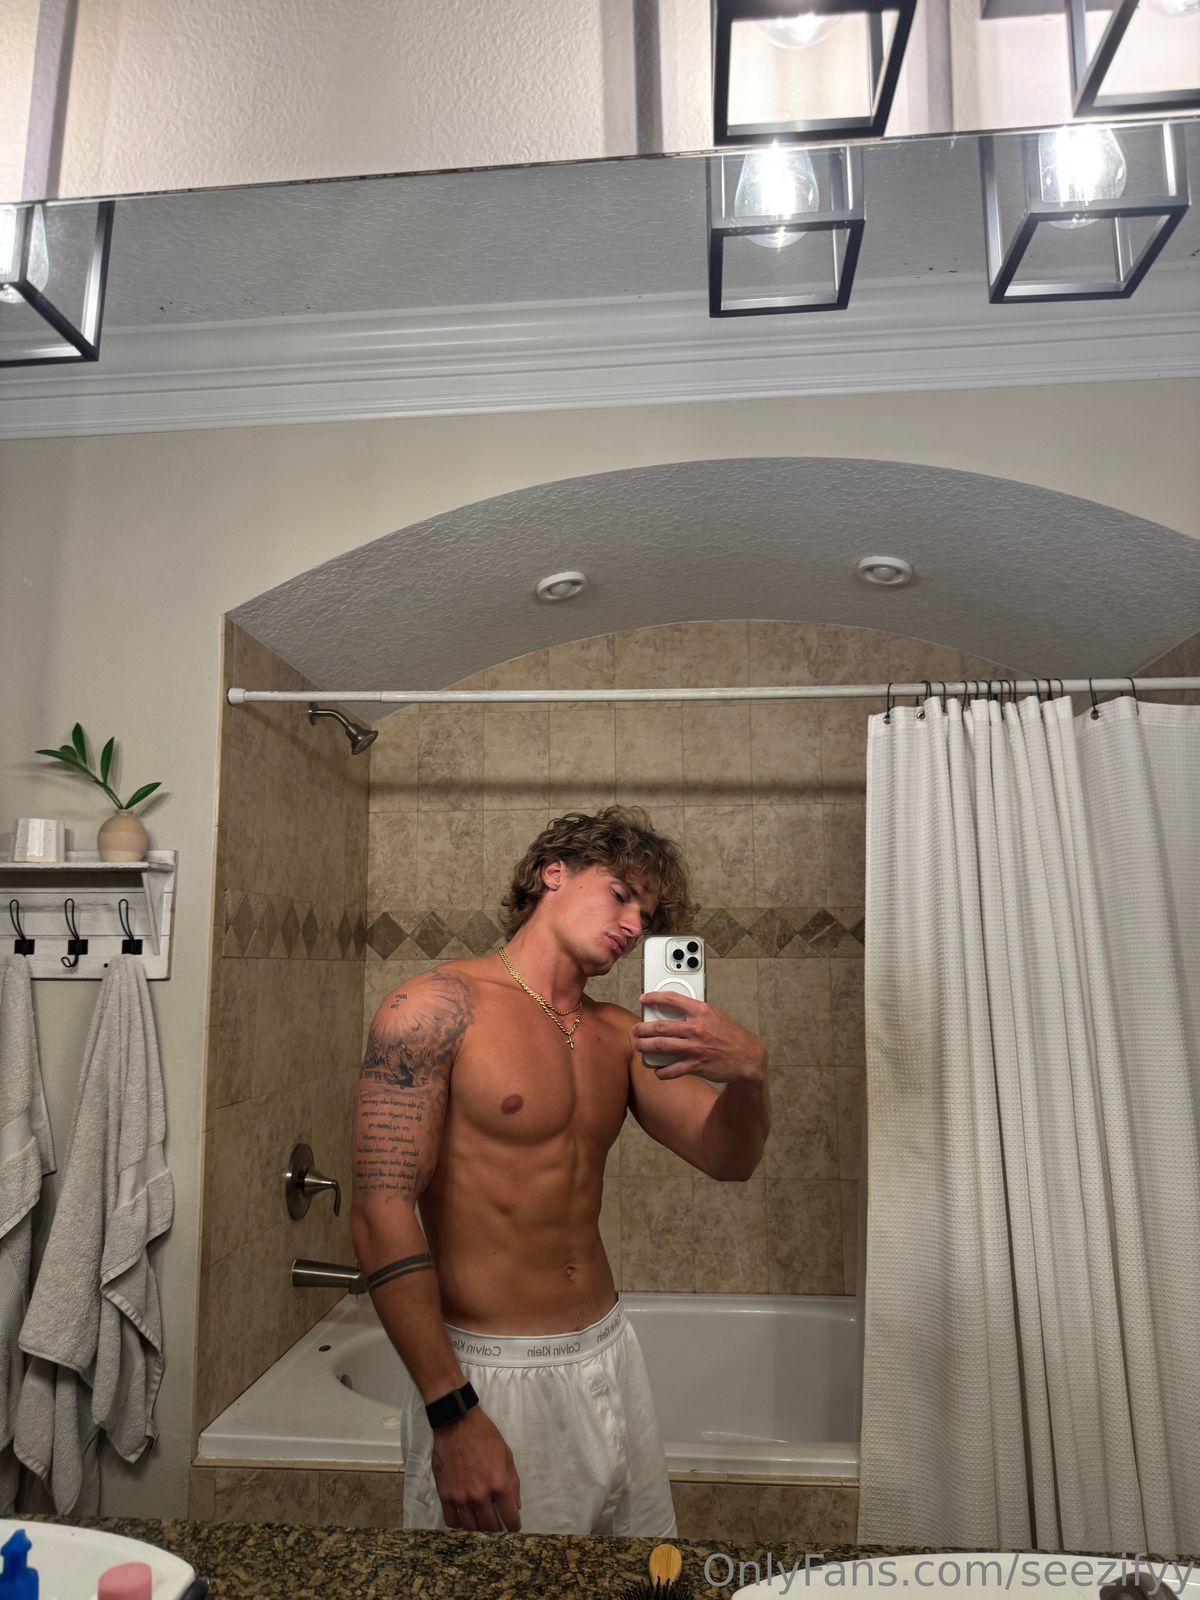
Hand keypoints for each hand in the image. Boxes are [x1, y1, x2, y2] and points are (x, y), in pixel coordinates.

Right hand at [430, 1405, 521, 1531]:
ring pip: (471, 1527)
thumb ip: (513, 1483)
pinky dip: (459, 1523)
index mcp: (499, 1484)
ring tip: (481, 1521)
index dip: (514, 1526)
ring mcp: (461, 1497)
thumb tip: (516, 1506)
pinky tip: (464, 1517)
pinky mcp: (445, 1495)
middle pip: (490, 1526)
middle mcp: (480, 1495)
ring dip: (478, 1527)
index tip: (513, 1526)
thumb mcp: (507, 1456)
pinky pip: (451, 1520)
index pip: (510, 1518)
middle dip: (497, 1528)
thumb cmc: (485, 1436)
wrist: (457, 1424)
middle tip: (497, 1523)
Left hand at [634, 992, 766, 1082]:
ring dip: (646, 1047)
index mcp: (702, 1011)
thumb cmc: (732, 1036)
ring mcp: (695, 1047)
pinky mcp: (697, 1065)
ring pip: (661, 1046)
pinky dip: (662, 1071)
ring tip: (639, 1046)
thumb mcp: (716, 1016)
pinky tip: (657, 1071)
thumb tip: (675, 1012)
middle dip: (642, 1028)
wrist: (748, 1058)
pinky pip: (672, 1070)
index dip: (654, 998)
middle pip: (660, 1026)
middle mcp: (697, 1028)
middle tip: (636, 1030)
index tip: (644, 999)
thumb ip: (696, 1013)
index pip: (672, 999)